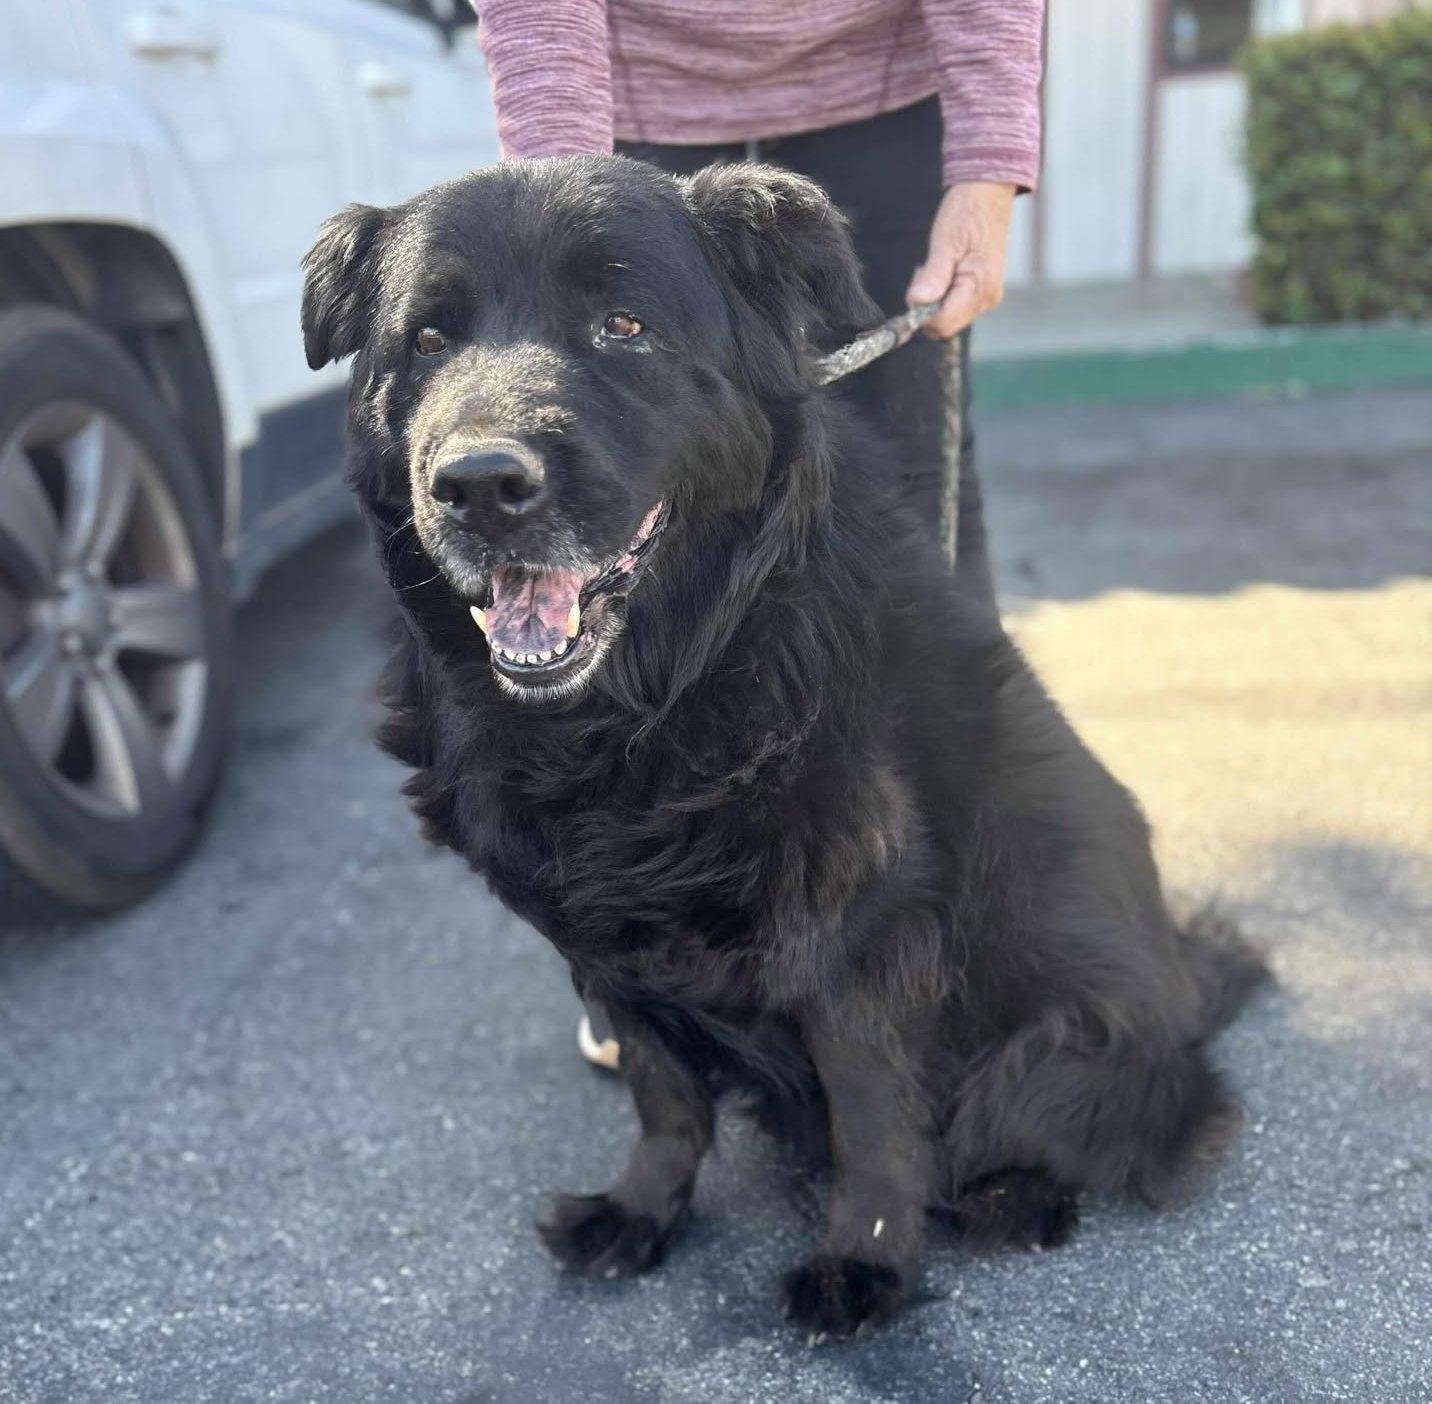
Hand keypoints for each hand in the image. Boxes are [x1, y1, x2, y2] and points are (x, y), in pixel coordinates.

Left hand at [906, 181, 1015, 338]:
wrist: (988, 194)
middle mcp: (987, 299)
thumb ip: (933, 277)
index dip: (922, 313)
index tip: (917, 288)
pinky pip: (955, 306)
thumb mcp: (945, 243)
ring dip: (934, 300)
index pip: (942, 323)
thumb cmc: (967, 213)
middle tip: (926, 273)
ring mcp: (986, 297)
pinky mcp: (982, 292)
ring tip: (938, 267)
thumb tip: (917, 303)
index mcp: (980, 288)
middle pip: (944, 325)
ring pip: (948, 317)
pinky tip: (945, 271)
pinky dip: (942, 294)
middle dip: (927, 307)